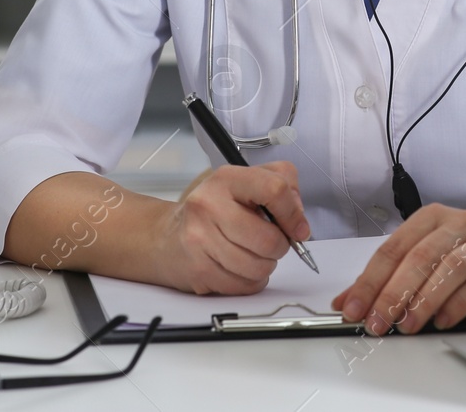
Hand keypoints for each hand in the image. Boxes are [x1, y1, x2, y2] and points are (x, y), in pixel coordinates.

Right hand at [154, 161, 310, 294]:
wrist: (166, 237)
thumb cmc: (215, 210)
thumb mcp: (246, 183)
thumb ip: (282, 185)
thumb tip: (299, 220)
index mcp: (227, 179)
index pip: (275, 190)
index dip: (294, 214)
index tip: (298, 228)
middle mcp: (209, 206)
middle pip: (269, 239)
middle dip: (280, 247)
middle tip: (272, 243)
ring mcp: (200, 239)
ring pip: (258, 267)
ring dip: (265, 266)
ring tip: (253, 254)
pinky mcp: (198, 270)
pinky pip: (244, 286)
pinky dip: (250, 281)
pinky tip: (239, 268)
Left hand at [330, 203, 465, 334]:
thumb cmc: (459, 256)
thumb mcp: (419, 261)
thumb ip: (384, 279)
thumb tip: (345, 302)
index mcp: (429, 218)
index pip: (392, 248)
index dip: (369, 280)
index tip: (352, 308)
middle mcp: (456, 225)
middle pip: (419, 257)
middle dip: (393, 293)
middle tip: (378, 322)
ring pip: (450, 268)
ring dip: (424, 300)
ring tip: (407, 325)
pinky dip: (457, 304)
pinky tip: (442, 321)